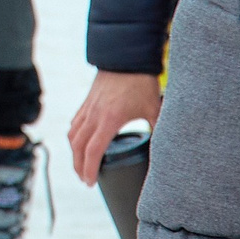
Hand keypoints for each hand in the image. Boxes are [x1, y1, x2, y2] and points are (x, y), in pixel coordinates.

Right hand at [67, 70, 162, 184]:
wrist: (127, 56)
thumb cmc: (141, 82)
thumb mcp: (153, 109)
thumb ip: (158, 130)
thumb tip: (167, 151)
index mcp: (109, 120)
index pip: (92, 151)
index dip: (89, 170)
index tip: (90, 182)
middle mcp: (93, 115)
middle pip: (77, 146)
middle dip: (78, 166)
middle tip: (85, 179)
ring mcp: (88, 107)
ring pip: (72, 134)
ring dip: (74, 152)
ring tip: (80, 164)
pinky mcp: (87, 101)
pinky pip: (75, 122)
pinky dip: (74, 136)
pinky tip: (81, 140)